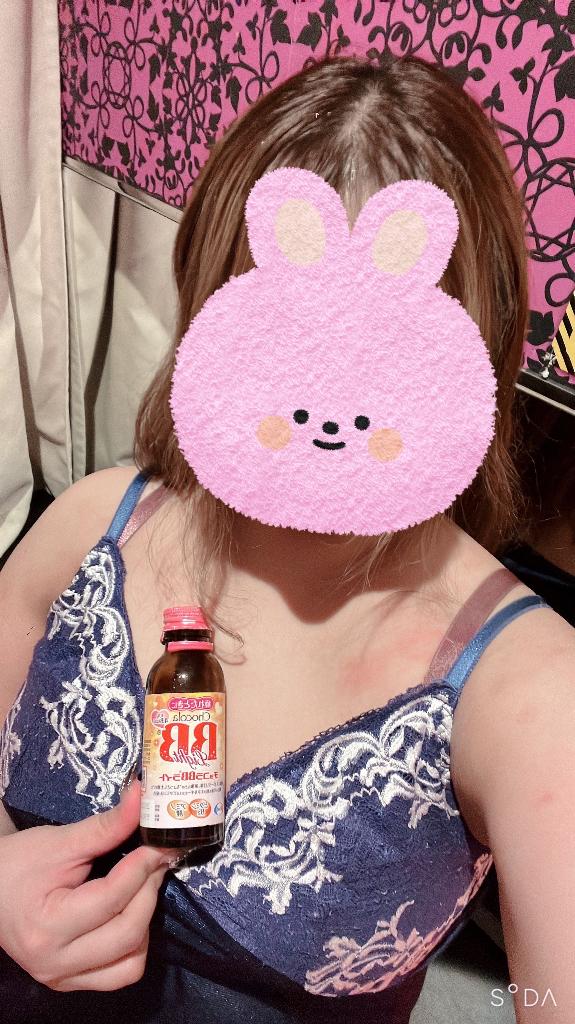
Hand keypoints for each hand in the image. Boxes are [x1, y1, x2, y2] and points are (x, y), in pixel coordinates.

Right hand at [0, 782, 172, 990]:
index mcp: (47, 927)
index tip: (157, 843)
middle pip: (127, 934)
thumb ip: (105, 826)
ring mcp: (63, 979)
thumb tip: (141, 798)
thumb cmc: (19, 863)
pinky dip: (133, 945)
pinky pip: (119, 974)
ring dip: (145, 922)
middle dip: (149, 892)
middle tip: (155, 861)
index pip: (112, 898)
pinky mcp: (71, 982)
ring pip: (130, 964)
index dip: (141, 867)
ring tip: (140, 887)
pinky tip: (129, 914)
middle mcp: (55, 963)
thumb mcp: (59, 841)